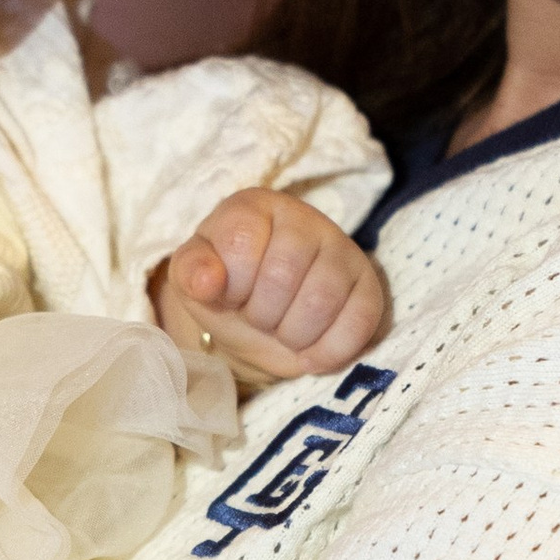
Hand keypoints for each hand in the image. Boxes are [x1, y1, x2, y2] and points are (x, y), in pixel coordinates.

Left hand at [154, 190, 390, 384]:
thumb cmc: (225, 290)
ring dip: (292, 334)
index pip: (241, 243)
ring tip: (283, 330)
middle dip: (261, 314)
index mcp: (254, 207)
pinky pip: (358, 324)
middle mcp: (304, 219)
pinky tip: (310, 349)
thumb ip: (192, 272)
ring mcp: (342, 250)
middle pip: (283, 275)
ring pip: (321, 301)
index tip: (230, 294)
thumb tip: (208, 282)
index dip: (231, 284)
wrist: (259, 318)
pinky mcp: (368, 287)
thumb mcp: (193, 280)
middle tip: (258, 316)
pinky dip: (327, 351)